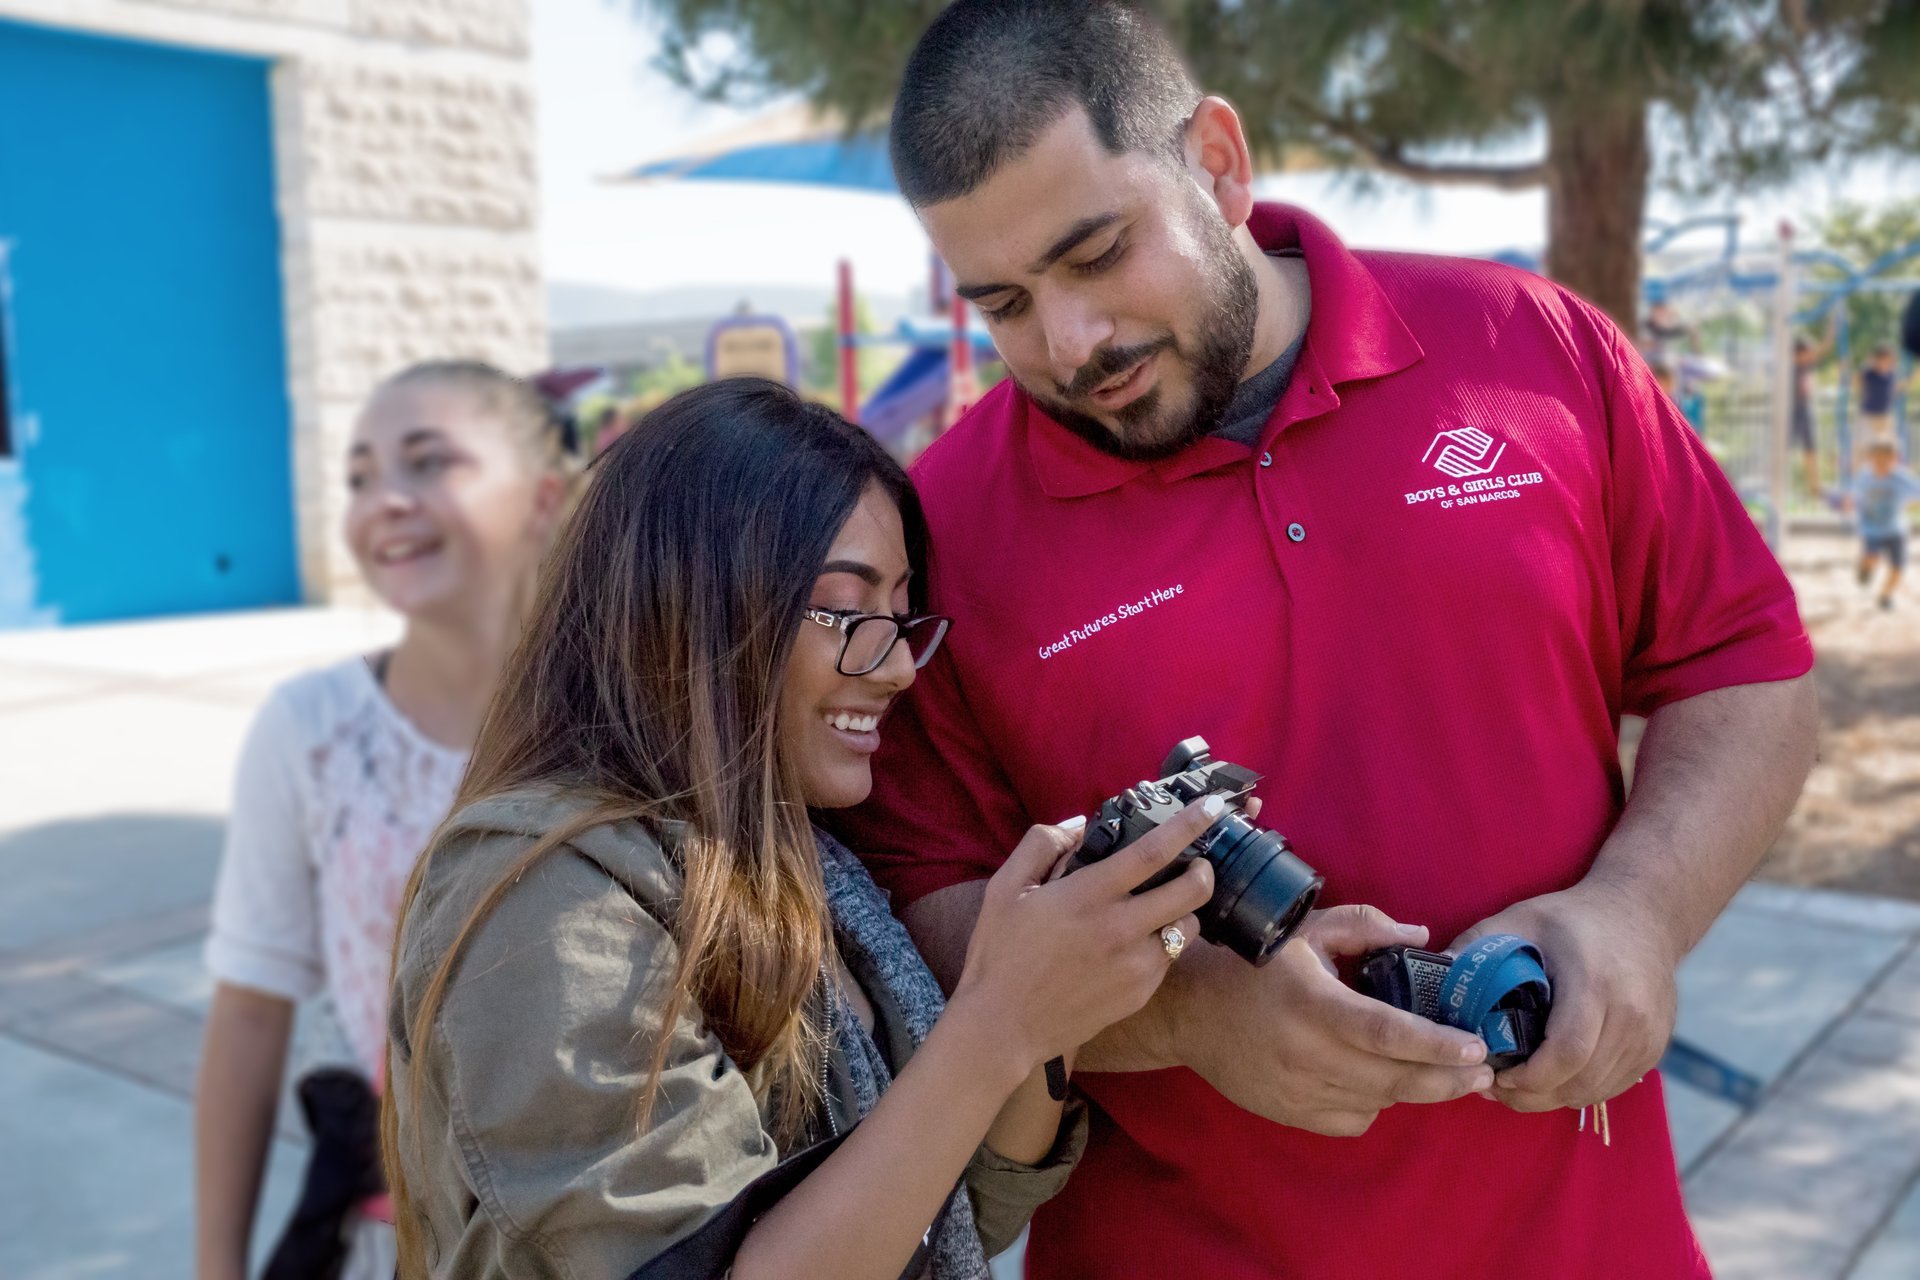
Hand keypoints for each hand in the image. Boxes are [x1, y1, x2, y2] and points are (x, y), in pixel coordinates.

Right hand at [951, 799, 1217, 1071]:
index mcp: (1088, 896)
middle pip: (1192, 891)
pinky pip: (1168, 960)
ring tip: (1162, 908)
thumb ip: (1041, 845)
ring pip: (1188, 929)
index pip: (1152, 852)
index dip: (1188, 824)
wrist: (1003, 1026)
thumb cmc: (1000, 953)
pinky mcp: (1140, 994)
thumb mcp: (1005, 888)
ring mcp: (1135, 966)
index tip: (1212, 806)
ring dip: (1184, 911)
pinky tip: (1136, 944)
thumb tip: (1079, 824)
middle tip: (1198, 862)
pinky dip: (1163, 944)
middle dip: (1205, 870)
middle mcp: (1120, 929)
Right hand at [1171, 906, 1492, 1136]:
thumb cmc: (1252, 963)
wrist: (1190, 1012)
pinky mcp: (1292, 1114)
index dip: (1436, 1044)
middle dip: (1449, 1078)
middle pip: (1395, 1079)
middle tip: (1484, 1071)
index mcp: (1313, 1004)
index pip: (1386, 1032)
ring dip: (1419, 1091)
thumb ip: (1366, 926)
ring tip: (1450, 1077)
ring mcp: (1298, 1090)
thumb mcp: (1305, 930)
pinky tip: (1384, 1084)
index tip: (1476, 1046)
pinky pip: (1354, 1120)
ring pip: (1380, 1102)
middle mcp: (1307, 1053)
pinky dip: (1378, 1105)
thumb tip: (1422, 937)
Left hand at [1449, 883, 1679, 1112]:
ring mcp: (1650, 1035)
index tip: (1495, 1077)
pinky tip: (1550, 1079)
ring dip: (1554, 1097)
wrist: (1643, 914)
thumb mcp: (1519, 920)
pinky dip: (1579, 1090)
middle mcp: (1631, 1015)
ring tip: (1517, 1086)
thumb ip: (1474, 947)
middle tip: (1495, 1089)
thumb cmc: (1572, 918)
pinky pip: (1614, 1086)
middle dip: (1533, 1095)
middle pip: (1580, 1081)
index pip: (1566, 1053)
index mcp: (1595, 983)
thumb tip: (1428, 976)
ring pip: (1597, 1090)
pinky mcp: (1656, 1048)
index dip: (1529, 1078)